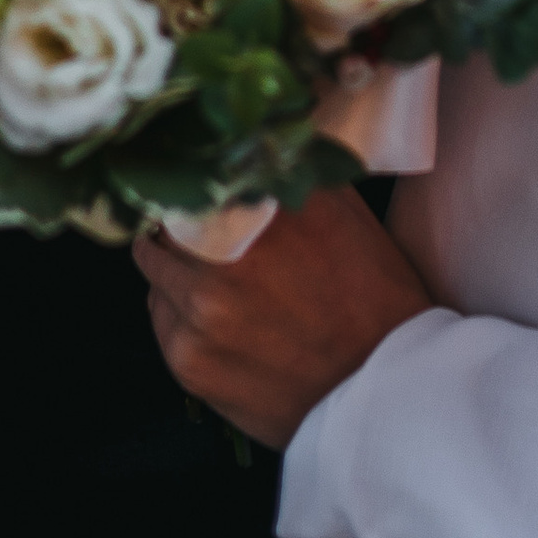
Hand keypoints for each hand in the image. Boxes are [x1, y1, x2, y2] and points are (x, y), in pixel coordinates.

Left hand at [134, 188, 432, 448]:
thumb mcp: (347, 214)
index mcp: (264, 208)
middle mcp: (222, 255)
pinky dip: (177, 312)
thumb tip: (255, 144)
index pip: (196, 171)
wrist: (383, 393)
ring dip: (173, 264)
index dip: (194, 175)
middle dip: (178, 219)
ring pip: (154, 266)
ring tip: (208, 276)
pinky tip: (214, 320)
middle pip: (164, 216)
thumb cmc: (375, 299)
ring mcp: (199, 310)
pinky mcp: (187, 360)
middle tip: (195, 228)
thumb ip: (293, 175)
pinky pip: (160, 318)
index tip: (195, 179)